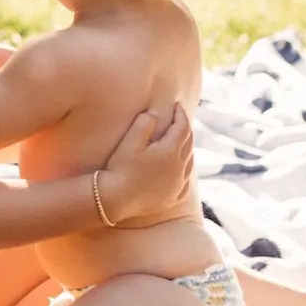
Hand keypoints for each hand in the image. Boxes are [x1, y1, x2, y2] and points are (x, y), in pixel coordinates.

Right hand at [98, 105, 193, 224]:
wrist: (116, 199)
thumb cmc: (121, 168)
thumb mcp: (130, 141)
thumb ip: (144, 123)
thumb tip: (154, 113)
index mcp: (171, 151)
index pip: (182, 127)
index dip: (180, 114)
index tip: (177, 106)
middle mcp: (180, 168)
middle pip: (189, 143)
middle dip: (185, 129)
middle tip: (179, 120)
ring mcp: (178, 184)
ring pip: (190, 162)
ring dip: (186, 149)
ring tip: (180, 142)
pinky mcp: (174, 198)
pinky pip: (185, 182)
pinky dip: (185, 171)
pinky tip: (180, 170)